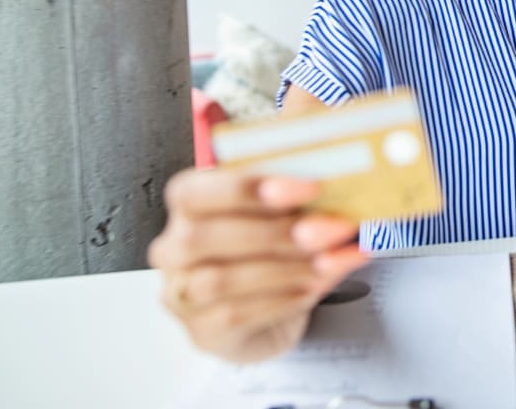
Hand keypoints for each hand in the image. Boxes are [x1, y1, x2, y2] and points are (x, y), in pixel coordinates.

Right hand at [147, 169, 368, 362]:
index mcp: (188, 203)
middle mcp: (174, 248)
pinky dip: (284, 297)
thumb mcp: (284, 211)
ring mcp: (183, 293)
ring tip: (332, 260)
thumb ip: (297, 197)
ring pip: (222, 279)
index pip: (194, 191)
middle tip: (332, 228)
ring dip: (286, 267)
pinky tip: (316, 285)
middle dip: (277, 230)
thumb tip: (342, 185)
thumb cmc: (273, 246)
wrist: (269, 309)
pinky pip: (238, 314)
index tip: (309, 187)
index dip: (246, 187)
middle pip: (206, 237)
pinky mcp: (203, 330)